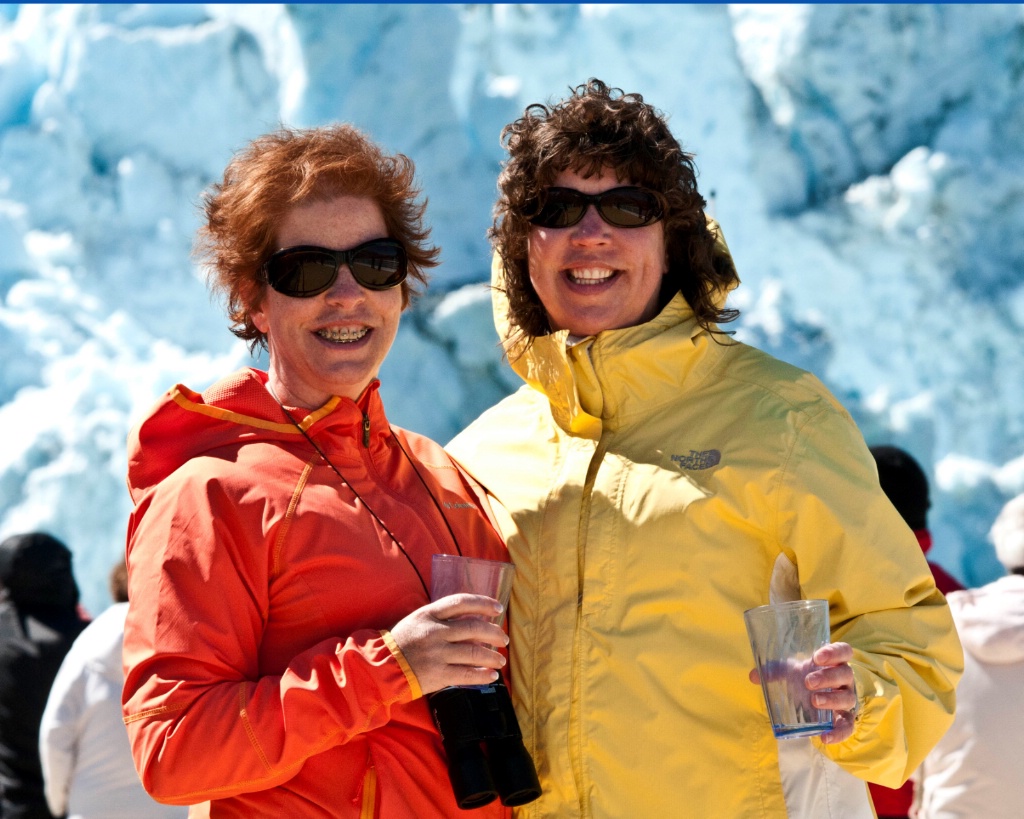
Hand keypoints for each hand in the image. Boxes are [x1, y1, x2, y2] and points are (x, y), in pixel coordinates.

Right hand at [389, 593, 508, 694]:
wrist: (382, 666)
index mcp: (430, 614)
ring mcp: (437, 654)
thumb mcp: (419, 620)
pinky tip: (491, 676)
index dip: (483, 603)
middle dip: (494, 633)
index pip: (461, 602)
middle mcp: (435, 632)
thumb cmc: (403, 641)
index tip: (498, 608)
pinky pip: (466, 674)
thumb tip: (474, 621)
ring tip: (500, 660)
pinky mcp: (438, 674)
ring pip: (474, 653)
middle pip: (474, 628)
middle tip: (504, 639)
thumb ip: (442, 618)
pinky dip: (482, 675)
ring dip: (492, 657)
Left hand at [748, 641, 857, 743]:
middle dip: (827, 677)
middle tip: (808, 682)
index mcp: (833, 662)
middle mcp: (844, 680)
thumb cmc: (805, 677)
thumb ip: (773, 670)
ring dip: (832, 700)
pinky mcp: (845, 719)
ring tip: (814, 701)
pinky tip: (825, 737)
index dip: (834, 652)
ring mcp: (846, 699)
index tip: (817, 657)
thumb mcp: (790, 671)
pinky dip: (839, 733)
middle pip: (845, 674)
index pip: (843, 651)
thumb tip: (753, 676)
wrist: (817, 698)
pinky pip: (848, 726)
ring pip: (848, 698)